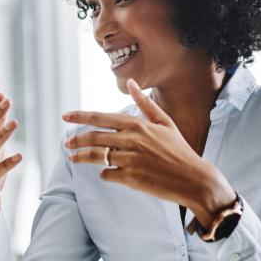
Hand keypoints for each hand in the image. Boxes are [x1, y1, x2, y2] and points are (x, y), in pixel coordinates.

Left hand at [63, 79, 235, 224]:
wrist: (194, 179)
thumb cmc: (179, 150)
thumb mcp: (164, 122)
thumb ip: (144, 103)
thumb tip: (131, 82)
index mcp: (137, 125)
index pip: (100, 117)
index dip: (80, 117)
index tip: (65, 116)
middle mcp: (131, 140)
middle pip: (94, 137)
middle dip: (76, 140)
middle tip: (67, 143)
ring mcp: (130, 160)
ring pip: (96, 156)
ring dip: (81, 157)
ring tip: (73, 158)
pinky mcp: (131, 178)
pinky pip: (108, 174)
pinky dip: (104, 173)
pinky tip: (105, 173)